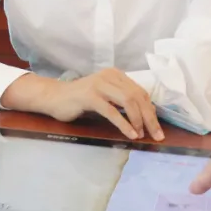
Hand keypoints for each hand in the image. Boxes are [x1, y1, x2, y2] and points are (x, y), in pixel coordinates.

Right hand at [38, 68, 163, 141]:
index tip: (156, 127)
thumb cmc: (80, 100)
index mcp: (116, 74)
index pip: (140, 92)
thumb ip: (121, 100)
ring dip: (138, 121)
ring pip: (128, 102)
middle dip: (149, 118)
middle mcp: (109, 76)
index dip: (151, 111)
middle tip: (156, 135)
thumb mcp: (105, 95)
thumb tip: (145, 117)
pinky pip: (112, 111)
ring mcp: (99, 85)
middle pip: (138, 97)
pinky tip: (130, 134)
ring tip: (142, 135)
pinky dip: (124, 124)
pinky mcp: (90, 96)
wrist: (54, 97)